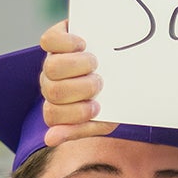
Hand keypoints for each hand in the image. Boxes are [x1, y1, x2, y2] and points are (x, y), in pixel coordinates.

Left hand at [39, 21, 117, 146]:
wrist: (127, 65)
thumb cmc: (113, 98)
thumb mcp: (103, 120)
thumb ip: (79, 130)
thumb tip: (49, 139)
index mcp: (58, 107)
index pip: (53, 116)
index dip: (77, 112)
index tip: (98, 107)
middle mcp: (51, 84)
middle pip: (54, 91)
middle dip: (83, 89)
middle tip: (100, 83)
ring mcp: (51, 61)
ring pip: (52, 67)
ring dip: (79, 66)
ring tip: (94, 63)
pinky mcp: (55, 38)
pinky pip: (49, 41)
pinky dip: (68, 43)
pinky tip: (83, 45)